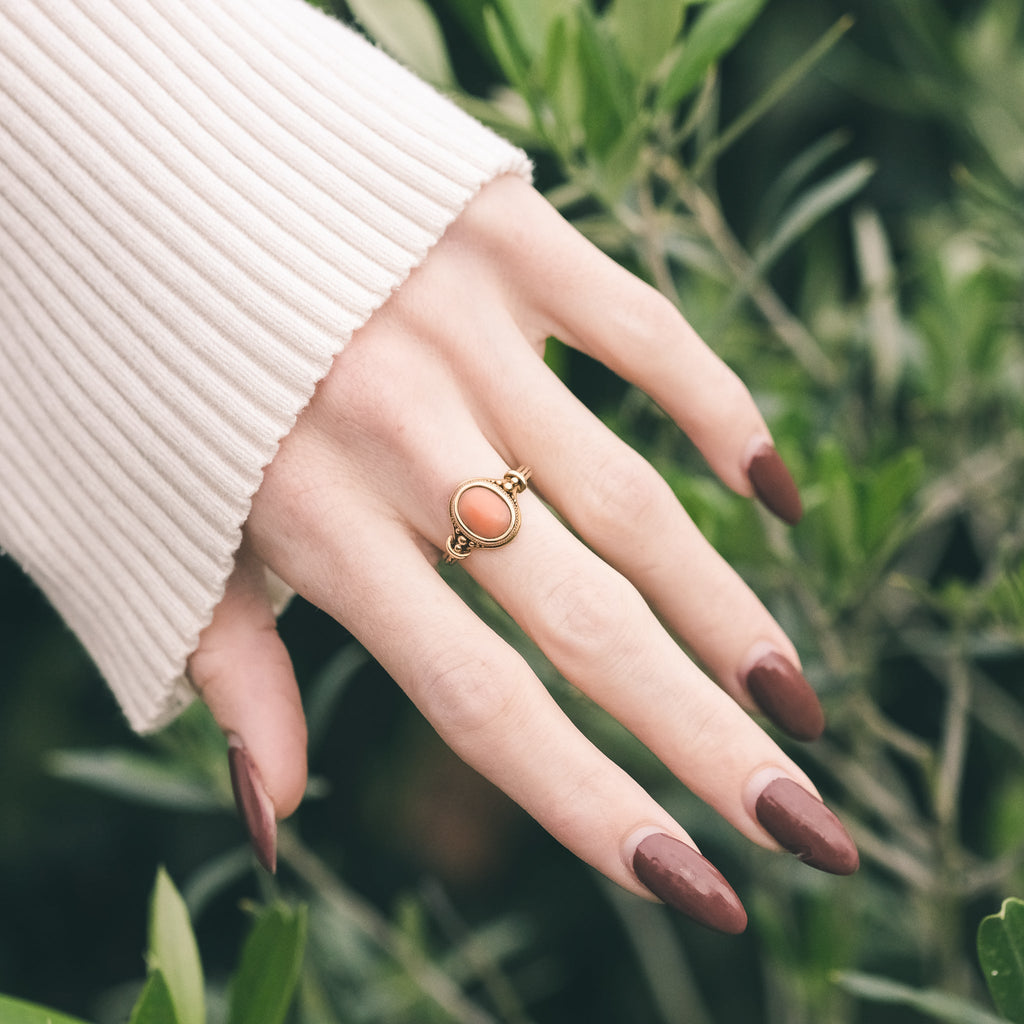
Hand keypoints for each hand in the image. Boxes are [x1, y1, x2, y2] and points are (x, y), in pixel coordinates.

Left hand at [188, 174, 856, 931]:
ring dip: (729, 611)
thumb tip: (278, 825)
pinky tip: (772, 492)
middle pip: (587, 623)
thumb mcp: (182, 540)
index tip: (692, 882)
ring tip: (793, 699)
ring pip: (634, 500)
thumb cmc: (171, 388)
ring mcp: (465, 337)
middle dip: (707, 740)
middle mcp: (405, 444)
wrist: (154, 184)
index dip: (592, 805)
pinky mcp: (508, 243)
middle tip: (805, 822)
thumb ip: (237, 675)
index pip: (481, 705)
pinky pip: (644, 334)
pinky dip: (721, 411)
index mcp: (318, 531)